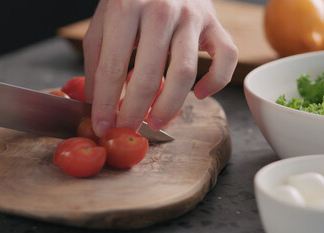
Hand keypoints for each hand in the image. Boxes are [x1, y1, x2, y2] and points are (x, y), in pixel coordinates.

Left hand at [83, 0, 237, 136]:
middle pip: (148, 75)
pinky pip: (226, 58)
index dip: (105, 104)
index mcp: (126, 9)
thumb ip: (96, 61)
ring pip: (185, 73)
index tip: (102, 127)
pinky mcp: (214, 23)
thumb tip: (97, 103)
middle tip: (128, 130)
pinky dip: (216, 82)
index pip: (112, 68)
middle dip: (135, 112)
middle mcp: (161, 11)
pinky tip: (200, 94)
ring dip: (170, 106)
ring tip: (157, 122)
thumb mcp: (103, 22)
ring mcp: (191, 17)